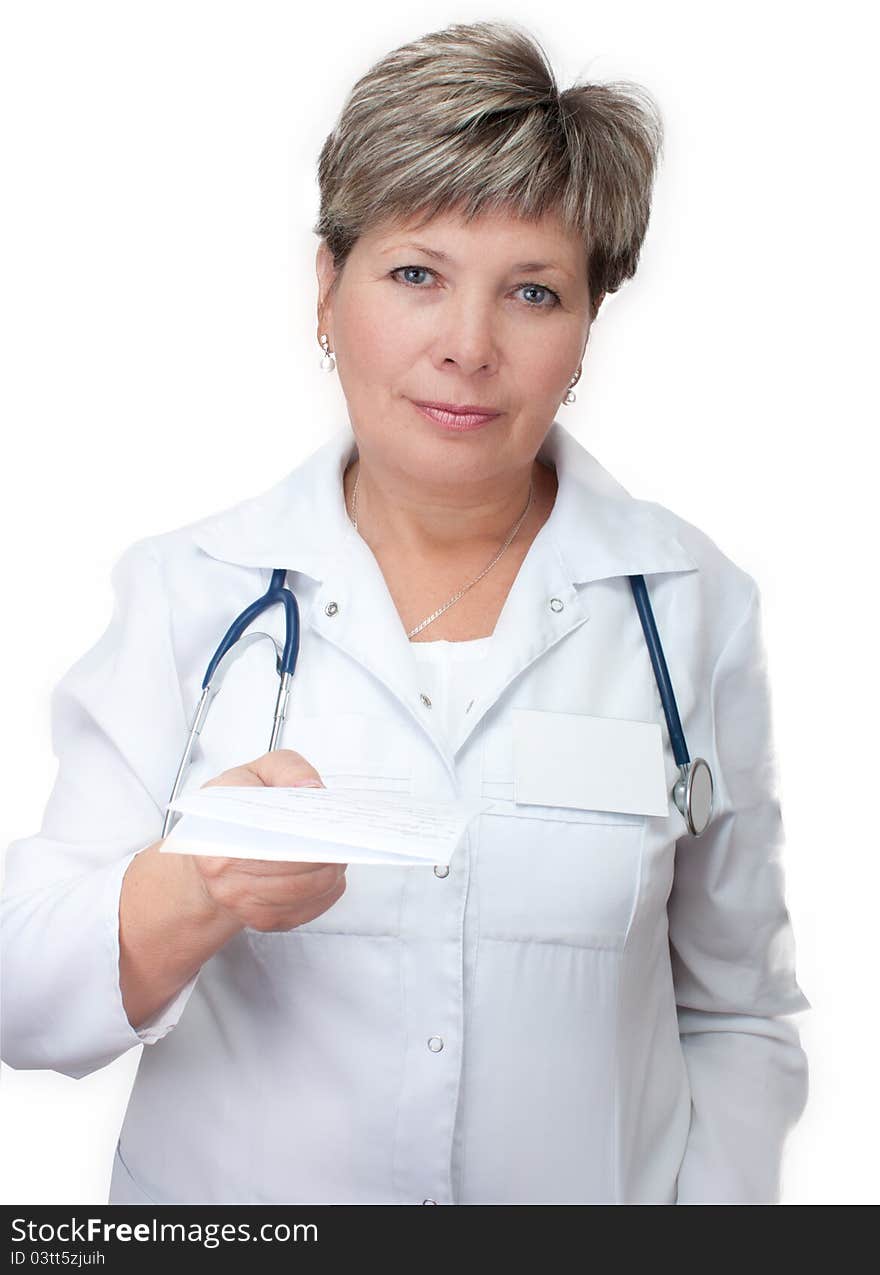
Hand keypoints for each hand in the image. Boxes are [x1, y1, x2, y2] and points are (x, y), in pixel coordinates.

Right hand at [188, 749, 346, 932]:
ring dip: (331, 871)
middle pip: (297, 867)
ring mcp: (242, 902)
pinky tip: (326, 871)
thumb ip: (286, 769)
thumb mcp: (255, 772)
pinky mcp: (262, 919)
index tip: (327, 821)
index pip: (273, 836)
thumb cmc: (233, 810)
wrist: (211, 851)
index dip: (308, 830)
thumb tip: (309, 787)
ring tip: (336, 850)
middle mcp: (224, 874)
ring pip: (307, 890)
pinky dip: (327, 890)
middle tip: (342, 835)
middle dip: (328, 850)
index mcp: (217, 831)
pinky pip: (309, 909)